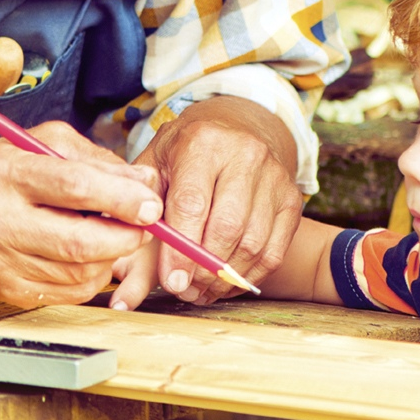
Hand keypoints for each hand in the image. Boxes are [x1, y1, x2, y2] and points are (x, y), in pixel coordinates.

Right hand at [0, 122, 160, 307]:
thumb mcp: (35, 144)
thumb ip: (92, 158)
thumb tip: (142, 181)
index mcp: (4, 174)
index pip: (74, 188)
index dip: (121, 198)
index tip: (150, 202)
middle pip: (79, 242)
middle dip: (126, 236)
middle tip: (146, 224)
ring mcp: (1, 263)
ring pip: (80, 272)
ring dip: (112, 256)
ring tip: (116, 234)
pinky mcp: (9, 291)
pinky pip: (70, 292)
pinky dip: (93, 275)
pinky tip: (90, 255)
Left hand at [110, 97, 301, 308]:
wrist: (233, 128)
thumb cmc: (183, 157)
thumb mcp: (154, 172)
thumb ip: (140, 221)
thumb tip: (127, 284)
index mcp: (201, 142)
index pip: (191, 204)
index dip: (181, 251)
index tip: (172, 282)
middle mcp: (244, 154)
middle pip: (227, 227)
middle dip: (204, 269)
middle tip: (185, 290)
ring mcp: (274, 175)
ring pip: (253, 243)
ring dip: (226, 278)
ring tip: (202, 289)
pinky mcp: (292, 198)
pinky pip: (274, 251)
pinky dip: (249, 275)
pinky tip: (226, 281)